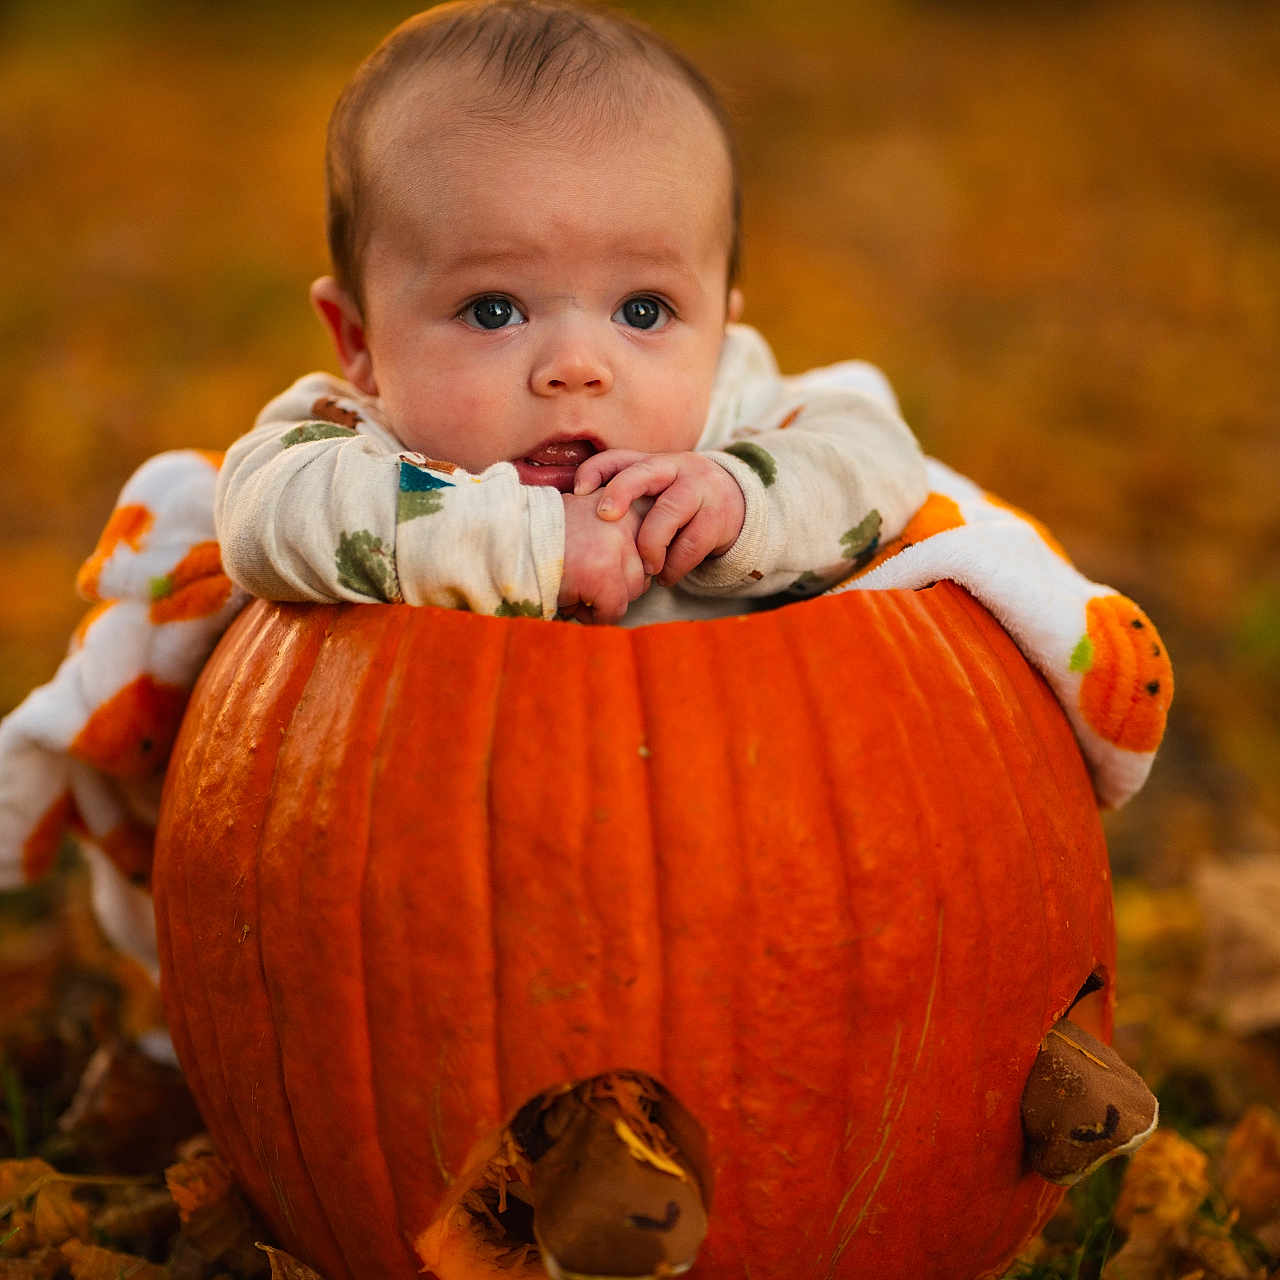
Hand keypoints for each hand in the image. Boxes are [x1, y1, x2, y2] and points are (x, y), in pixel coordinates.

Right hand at [558, 492, 651, 624]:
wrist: (506, 537)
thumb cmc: (545, 533)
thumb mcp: (591, 515)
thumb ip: (621, 533)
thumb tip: (652, 570)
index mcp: (628, 500)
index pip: (653, 545)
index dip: (628, 564)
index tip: (603, 564)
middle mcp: (628, 520)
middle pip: (644, 573)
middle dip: (616, 586)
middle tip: (584, 580)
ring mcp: (615, 548)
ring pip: (631, 593)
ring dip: (605, 600)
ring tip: (575, 588)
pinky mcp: (601, 574)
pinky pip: (614, 610)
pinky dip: (595, 616)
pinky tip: (571, 600)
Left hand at [574, 450, 745, 586]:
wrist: (736, 503)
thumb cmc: (679, 501)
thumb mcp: (656, 492)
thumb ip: (627, 497)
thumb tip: (579, 517)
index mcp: (653, 463)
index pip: (618, 459)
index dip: (594, 471)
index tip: (578, 493)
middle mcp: (676, 469)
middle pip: (642, 474)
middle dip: (619, 493)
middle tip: (605, 518)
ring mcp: (699, 491)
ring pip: (667, 515)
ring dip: (650, 548)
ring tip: (647, 568)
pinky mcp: (717, 518)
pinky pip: (689, 546)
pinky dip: (673, 568)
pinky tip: (666, 576)